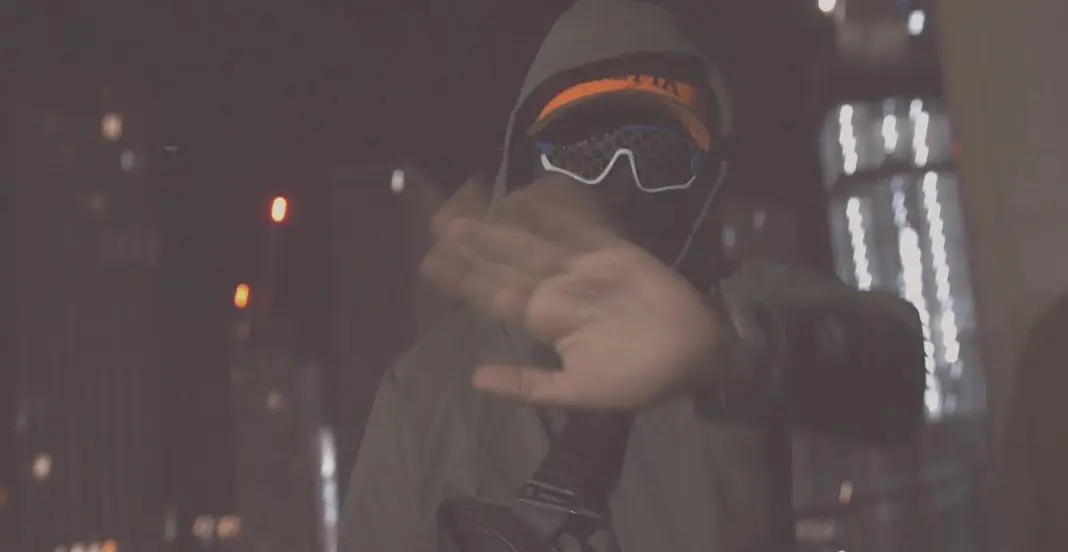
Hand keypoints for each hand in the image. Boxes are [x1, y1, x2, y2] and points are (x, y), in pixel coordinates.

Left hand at [420, 174, 721, 409]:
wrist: (693, 359)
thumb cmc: (636, 381)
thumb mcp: (576, 393)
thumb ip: (528, 384)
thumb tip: (475, 379)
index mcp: (545, 319)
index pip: (494, 293)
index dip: (464, 277)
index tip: (431, 261)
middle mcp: (557, 288)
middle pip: (507, 258)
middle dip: (475, 239)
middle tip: (438, 218)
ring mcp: (583, 267)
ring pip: (535, 238)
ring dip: (505, 220)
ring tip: (471, 198)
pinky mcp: (613, 252)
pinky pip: (582, 226)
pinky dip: (559, 209)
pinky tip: (530, 193)